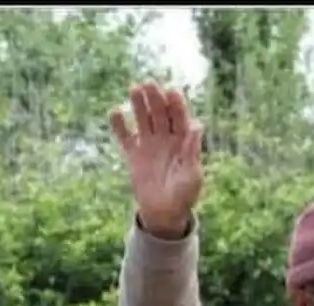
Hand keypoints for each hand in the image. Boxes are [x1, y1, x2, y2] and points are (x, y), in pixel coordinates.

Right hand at [110, 81, 204, 236]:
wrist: (164, 214)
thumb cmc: (184, 195)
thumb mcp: (193, 174)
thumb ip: (193, 150)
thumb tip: (198, 125)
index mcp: (183, 141)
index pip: (179, 117)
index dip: (176, 104)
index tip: (171, 92)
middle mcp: (165, 138)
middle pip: (160, 113)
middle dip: (155, 98)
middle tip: (149, 84)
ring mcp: (148, 144)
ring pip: (143, 119)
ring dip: (139, 104)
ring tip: (134, 90)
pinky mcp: (133, 154)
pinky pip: (124, 136)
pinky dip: (119, 125)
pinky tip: (115, 112)